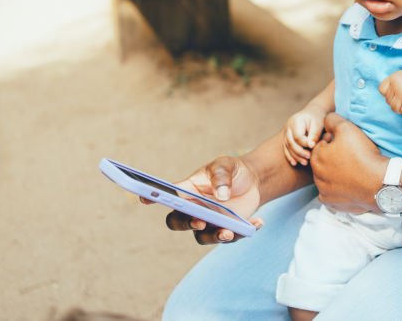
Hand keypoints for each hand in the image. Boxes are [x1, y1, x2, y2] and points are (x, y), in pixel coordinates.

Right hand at [141, 156, 263, 244]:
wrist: (253, 181)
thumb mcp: (226, 165)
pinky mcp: (226, 230)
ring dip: (214, 236)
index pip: (166, 195)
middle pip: (179, 222)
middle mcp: (194, 209)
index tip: (144, 198)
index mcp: (187, 191)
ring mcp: (209, 222)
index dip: (152, 198)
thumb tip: (221, 196)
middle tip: (200, 221)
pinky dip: (243, 233)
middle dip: (187, 224)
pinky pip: (230, 237)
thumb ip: (221, 176)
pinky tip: (257, 223)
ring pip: (202, 237)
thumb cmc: (232, 170)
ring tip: (229, 231)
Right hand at [284, 109, 325, 165]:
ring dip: (296, 156)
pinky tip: (295, 163)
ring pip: (288, 147)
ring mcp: (285, 133)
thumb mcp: (318, 124)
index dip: (305, 144)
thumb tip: (311, 146)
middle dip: (300, 152)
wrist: (312, 113)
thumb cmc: (317, 119)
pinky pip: (286, 149)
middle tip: (309, 158)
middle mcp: (288, 127)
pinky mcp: (286, 139)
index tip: (313, 148)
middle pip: (291, 143)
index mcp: (295, 121)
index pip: (298, 136)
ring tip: (305, 163)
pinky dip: (290, 157)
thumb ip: (314, 134)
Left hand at [310, 113, 386, 213]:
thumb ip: (332, 120)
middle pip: (323, 163)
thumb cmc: (362, 154)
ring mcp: (324, 192)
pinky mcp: (333, 204)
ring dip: (336, 174)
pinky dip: (340, 189)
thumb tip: (326, 120)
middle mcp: (316, 177)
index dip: (334, 142)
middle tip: (352, 156)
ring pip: (328, 178)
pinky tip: (352, 184)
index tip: (347, 144)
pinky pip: (333, 194)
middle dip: (334, 158)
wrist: (379, 183)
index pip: (321, 145)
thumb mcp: (347, 128)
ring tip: (354, 170)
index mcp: (317, 158)